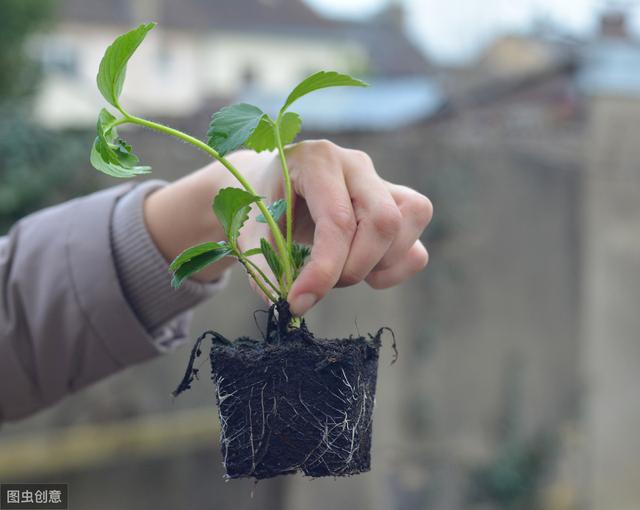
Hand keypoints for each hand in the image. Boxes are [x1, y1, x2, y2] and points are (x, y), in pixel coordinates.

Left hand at [144, 140, 431, 315]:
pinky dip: (395, 269)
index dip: (323, 270)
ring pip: (410, 223)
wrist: (274, 186)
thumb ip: (263, 264)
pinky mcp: (397, 205)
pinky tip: (366, 272)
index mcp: (317, 161)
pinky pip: (417, 243)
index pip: (337, 220)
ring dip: (379, 265)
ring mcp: (382, 182)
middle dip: (355, 267)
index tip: (298, 302)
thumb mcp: (250, 230)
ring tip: (342, 273)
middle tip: (324, 284)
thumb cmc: (262, 205)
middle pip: (384, 220)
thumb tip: (279, 305)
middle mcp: (356, 165)